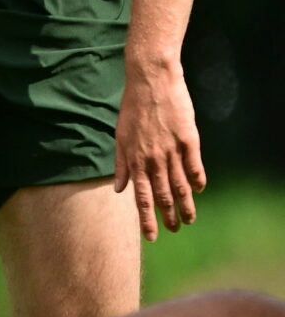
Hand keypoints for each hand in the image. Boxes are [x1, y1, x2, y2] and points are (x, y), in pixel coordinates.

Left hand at [117, 55, 205, 239]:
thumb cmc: (132, 107)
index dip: (146, 218)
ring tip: (189, 219)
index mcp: (134, 159)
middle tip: (174, 231)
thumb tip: (118, 189)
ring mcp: (172, 149)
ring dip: (185, 204)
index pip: (141, 197)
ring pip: (180, 184)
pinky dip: (198, 179)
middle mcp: (153, 158)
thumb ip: (120, 164)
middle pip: (163, 195)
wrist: (150, 80)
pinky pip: (195, 164)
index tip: (151, 236)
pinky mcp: (189, 138)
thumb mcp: (119, 136)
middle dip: (168, 216)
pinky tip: (199, 190)